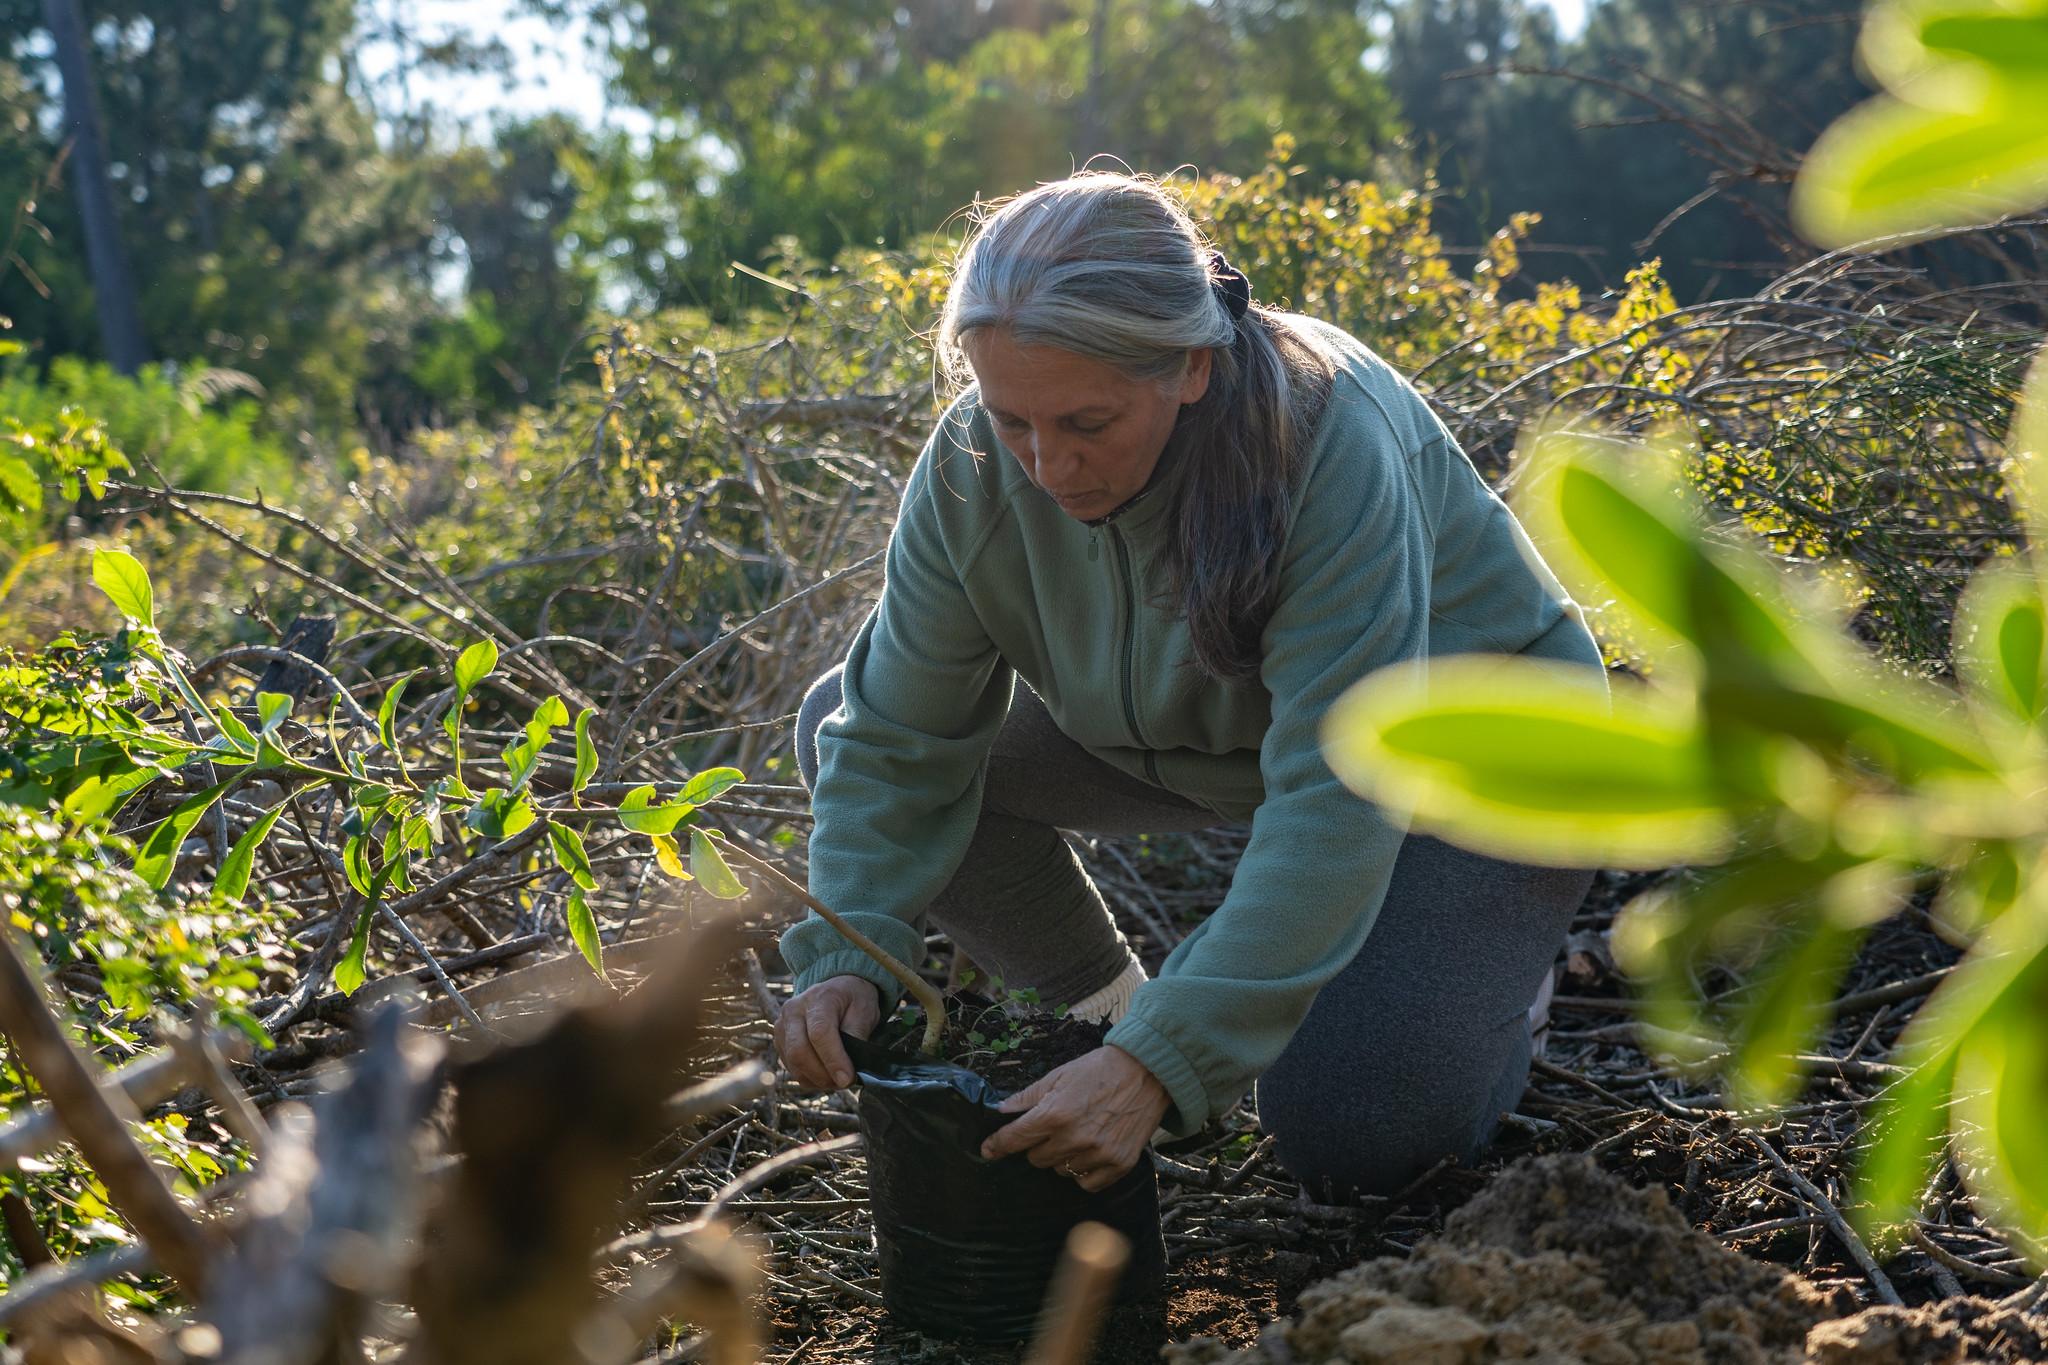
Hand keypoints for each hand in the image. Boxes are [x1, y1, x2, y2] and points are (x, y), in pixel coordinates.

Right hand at [774, 975, 881, 1089]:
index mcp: (818, 998)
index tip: (848, 1079)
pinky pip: (791, 1068)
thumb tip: (849, 1067)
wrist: (836, 990)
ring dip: (816, 1079)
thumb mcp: (865, 1010)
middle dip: (823, 1075)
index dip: (833, 1060)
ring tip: (837, 1080)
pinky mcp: (779, 1041)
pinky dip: (809, 1078)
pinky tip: (825, 1075)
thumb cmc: (853, 1000)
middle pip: (799, 1051)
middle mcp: (793, 1010)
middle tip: (844, 1083)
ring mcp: (782, 1025)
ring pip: (793, 1063)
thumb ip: (857, 1036)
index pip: (819, 1033)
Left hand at [979, 1044, 1169, 1191]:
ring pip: (1060, 1171)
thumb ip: (1027, 1097)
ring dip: (1061, 1157)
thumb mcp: (1059, 1075)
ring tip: (1078, 1134)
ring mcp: (1098, 1154)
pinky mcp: (1119, 1165)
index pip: (1015, 1139)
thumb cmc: (1099, 1070)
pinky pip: (1086, 1183)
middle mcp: (1074, 1138)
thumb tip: (999, 1111)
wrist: (1147, 1073)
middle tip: (1055, 1126)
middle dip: (1039, 1144)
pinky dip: (1083, 1171)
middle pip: (1036, 1158)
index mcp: (1055, 1114)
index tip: (988, 1150)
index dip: (997, 1145)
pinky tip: (1090, 1151)